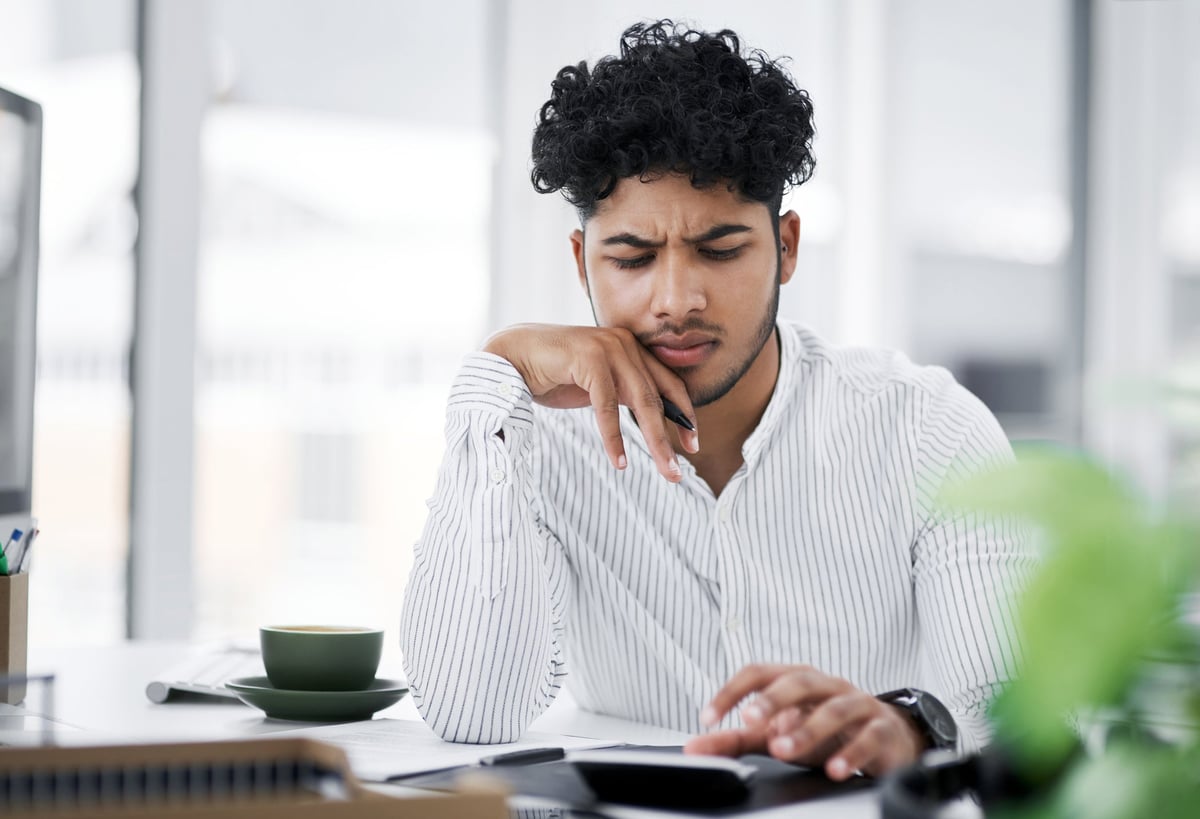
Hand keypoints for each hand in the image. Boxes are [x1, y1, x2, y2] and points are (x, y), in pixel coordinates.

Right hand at [483, 324, 698, 481]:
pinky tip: (620, 462)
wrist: (513, 355)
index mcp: (631, 348)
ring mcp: (608, 348)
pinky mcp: (589, 359)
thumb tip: (653, 421)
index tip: (692, 445)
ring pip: (641, 402)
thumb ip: (624, 395)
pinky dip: (614, 437)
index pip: (669, 384)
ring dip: (654, 442)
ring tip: (665, 472)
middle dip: (672, 438)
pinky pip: (607, 406)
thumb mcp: (598, 386)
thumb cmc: (554, 373)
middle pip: (658, 397)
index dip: (684, 416)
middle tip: (679, 473)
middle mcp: (625, 344)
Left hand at [684, 664, 925, 779]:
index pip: (759, 672)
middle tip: (750, 720)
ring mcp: (858, 703)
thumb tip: (694, 747)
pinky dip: (852, 754)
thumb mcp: (777, 732)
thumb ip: (735, 738)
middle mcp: (827, 685)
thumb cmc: (825, 731)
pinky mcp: (883, 729)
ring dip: (807, 730)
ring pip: (834, 709)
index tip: (708, 716)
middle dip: (773, 699)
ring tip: (784, 750)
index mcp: (796, 679)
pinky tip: (835, 770)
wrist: (885, 738)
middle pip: (798, 681)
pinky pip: (869, 737)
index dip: (732, 690)